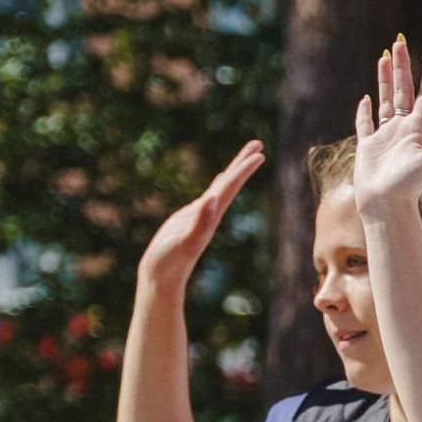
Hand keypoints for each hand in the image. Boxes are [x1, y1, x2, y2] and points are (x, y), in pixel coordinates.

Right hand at [137, 140, 264, 294]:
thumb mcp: (185, 241)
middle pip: (230, 184)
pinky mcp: (190, 218)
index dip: (243, 170)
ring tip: (245, 157)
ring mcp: (201, 215)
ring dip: (233, 172)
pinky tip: (220, 182)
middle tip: (258, 144)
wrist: (161, 278)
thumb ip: (199, 222)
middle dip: (243, 163)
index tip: (259, 153)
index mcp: (211, 216)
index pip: (230, 187)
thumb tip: (212, 200)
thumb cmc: (170, 262)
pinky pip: (208, 197)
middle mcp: (210, 214)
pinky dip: (217, 186)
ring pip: (221, 188)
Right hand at [352, 33, 421, 216]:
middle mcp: (403, 129)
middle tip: (399, 40)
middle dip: (402, 65)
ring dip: (385, 79)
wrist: (386, 207)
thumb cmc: (408, 186)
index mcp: (418, 129)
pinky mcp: (369, 146)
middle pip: (404, 90)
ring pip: (387, 100)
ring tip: (384, 56)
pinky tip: (367, 98)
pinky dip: (366, 110)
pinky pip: (366, 123)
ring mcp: (386, 137)